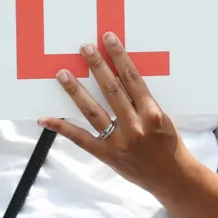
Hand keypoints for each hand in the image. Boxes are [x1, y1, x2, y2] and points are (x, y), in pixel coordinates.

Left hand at [39, 32, 190, 195]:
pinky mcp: (106, 155)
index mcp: (152, 113)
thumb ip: (142, 101)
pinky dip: (62, 128)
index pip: (132, 78)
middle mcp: (135, 127)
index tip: (108, 39)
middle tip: (84, 47)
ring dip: (76, 91)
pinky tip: (45, 118)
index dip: (119, 56)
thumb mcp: (163, 118)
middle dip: (97, 67)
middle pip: (111, 90)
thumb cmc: (169, 143)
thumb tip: (120, 77)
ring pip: (93, 111)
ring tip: (62, 73)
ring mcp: (118, 142)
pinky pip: (80, 138)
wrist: (172, 178)